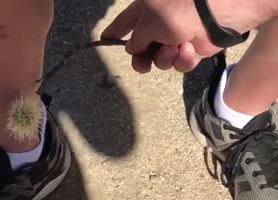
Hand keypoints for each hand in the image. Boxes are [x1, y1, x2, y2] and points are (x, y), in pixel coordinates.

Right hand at [102, 0, 270, 72]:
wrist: (217, 12)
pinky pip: (179, 62)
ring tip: (173, 49)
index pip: (125, 21)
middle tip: (142, 66)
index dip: (114, 31)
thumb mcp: (147, 24)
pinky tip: (188, 50)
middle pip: (142, 46)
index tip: (104, 39)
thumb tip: (132, 49)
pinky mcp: (193, 47)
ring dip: (165, 58)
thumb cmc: (177, 11)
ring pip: (160, 58)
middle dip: (142, 58)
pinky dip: (182, 59)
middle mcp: (160, 23)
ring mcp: (176, 35)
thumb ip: (135, 40)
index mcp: (146, 10)